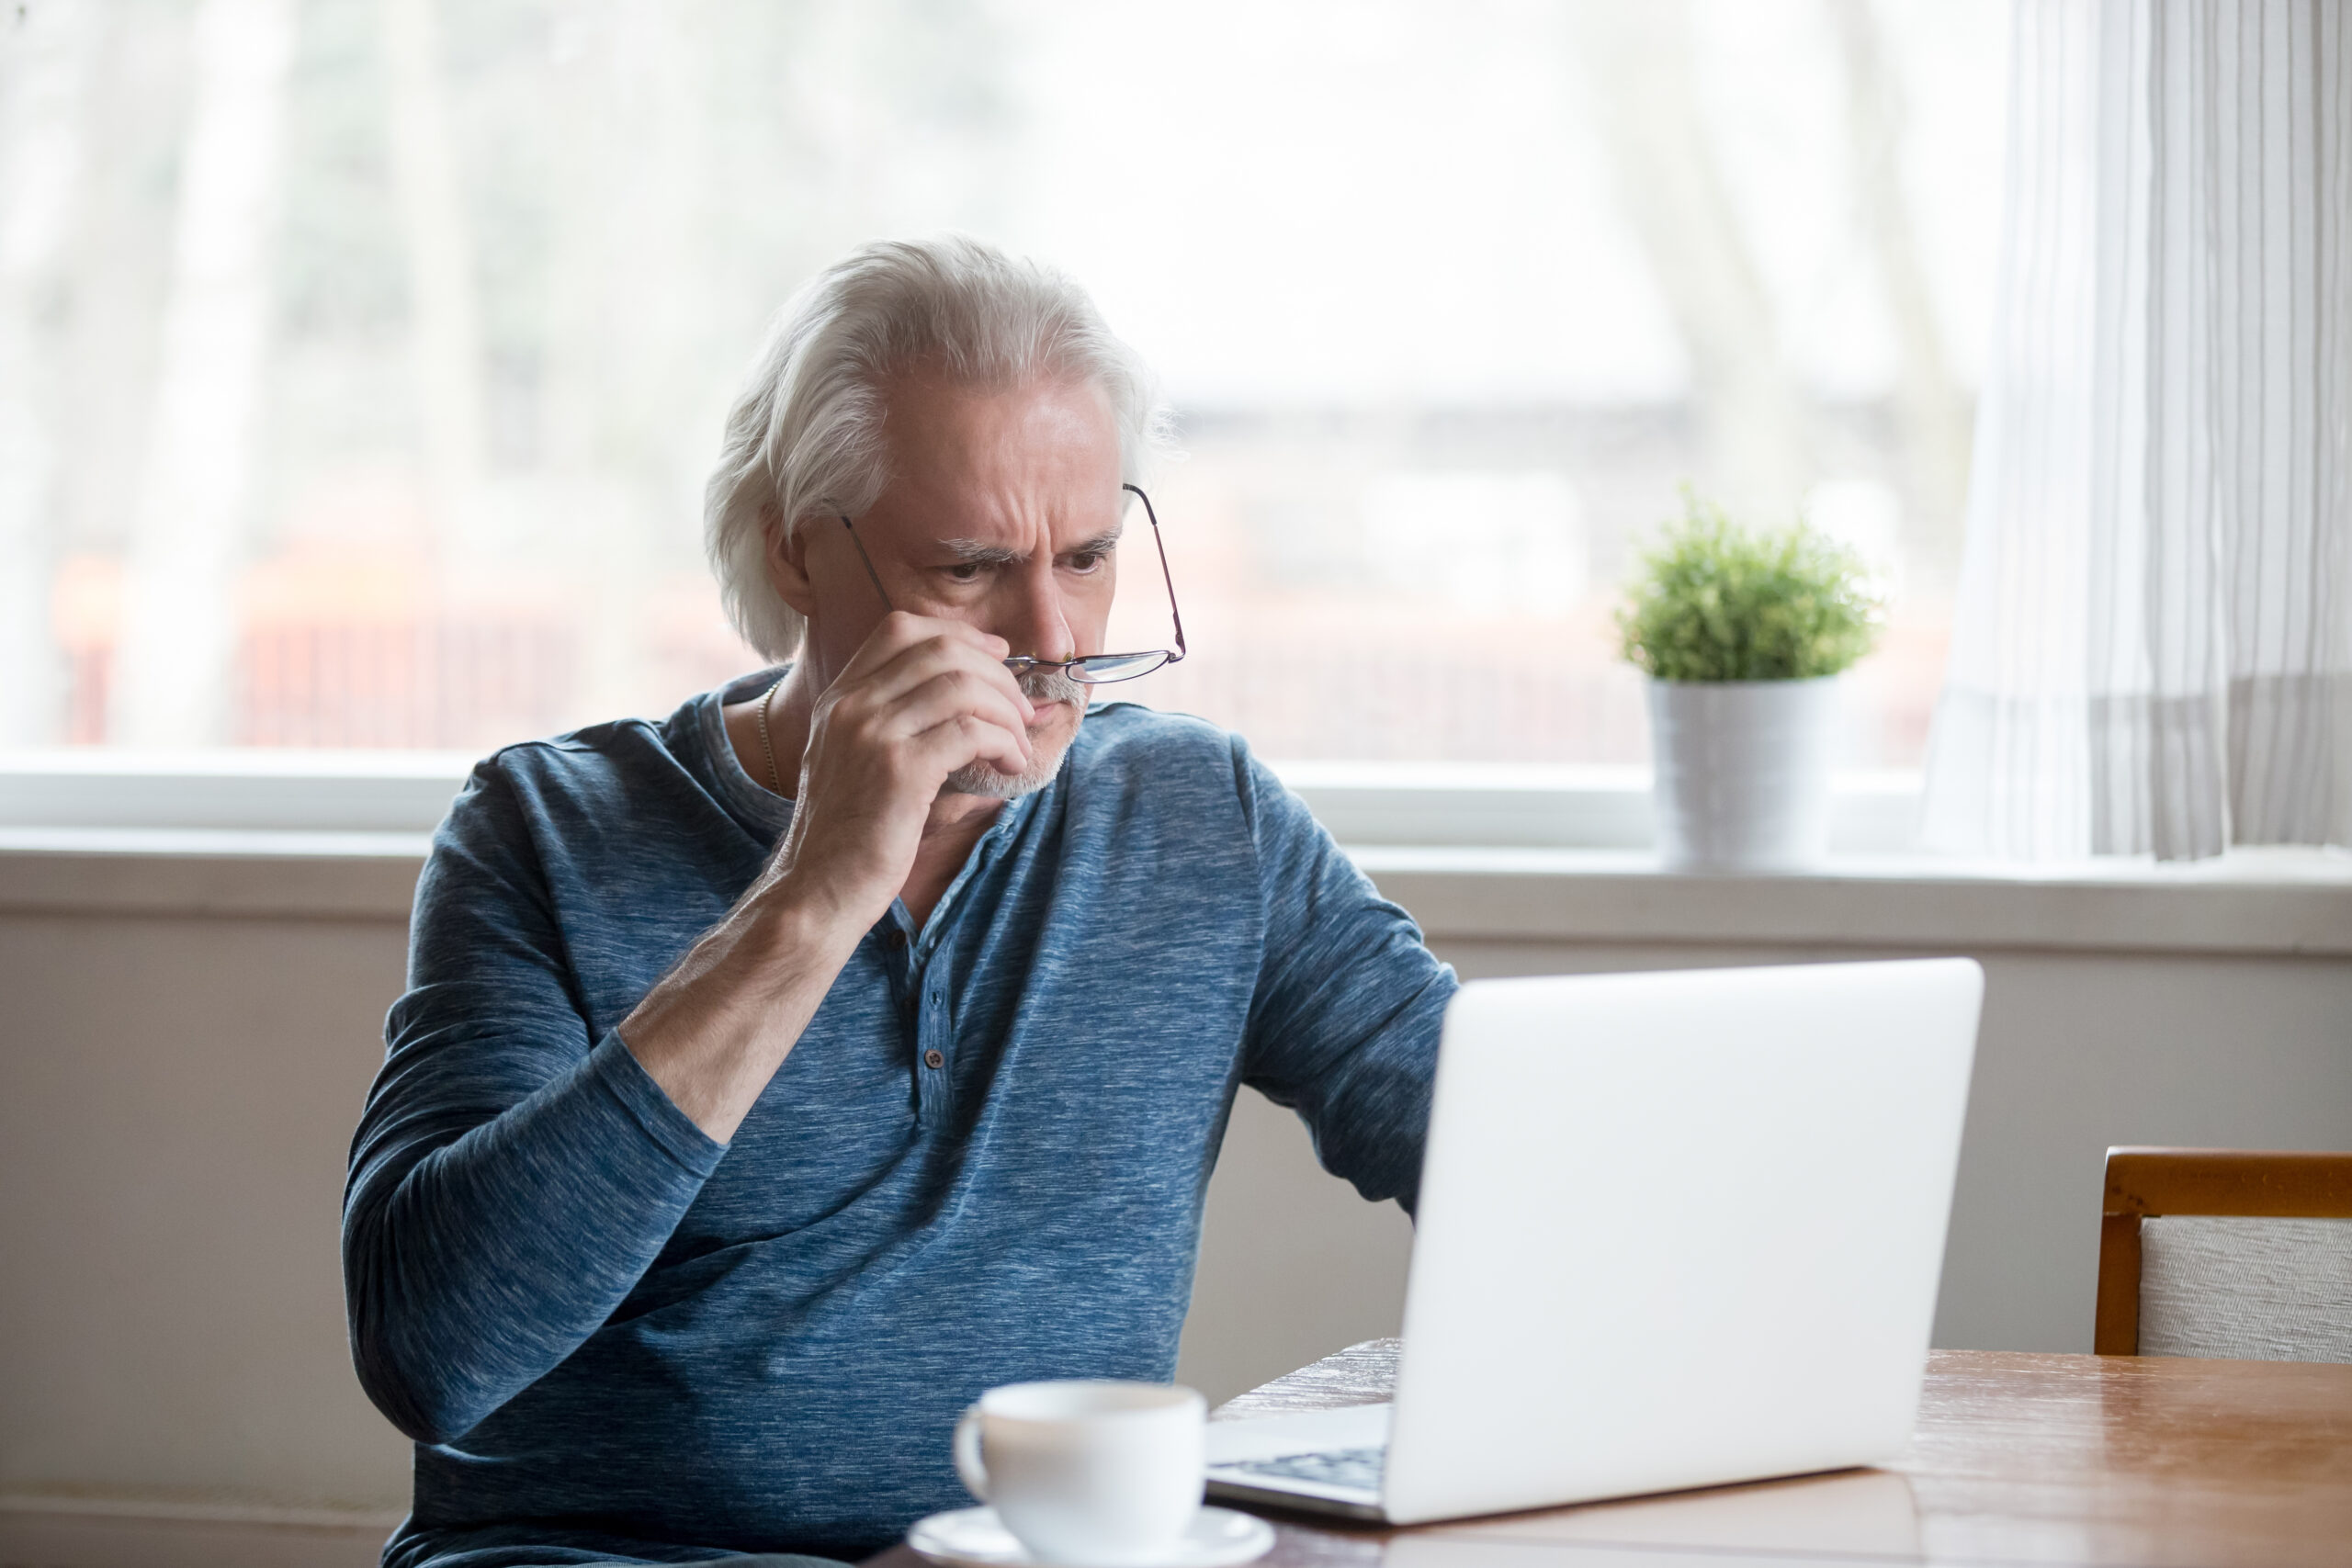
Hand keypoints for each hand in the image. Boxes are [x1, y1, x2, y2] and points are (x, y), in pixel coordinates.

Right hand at [765, 611, 1036, 929]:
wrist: (818, 890)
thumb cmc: (849, 836)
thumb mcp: (855, 762)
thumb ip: (895, 723)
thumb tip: (977, 696)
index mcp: (838, 698)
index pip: (901, 629)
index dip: (960, 635)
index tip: (997, 656)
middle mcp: (850, 705)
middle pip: (940, 649)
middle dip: (996, 672)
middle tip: (1020, 707)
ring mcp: (871, 734)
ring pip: (962, 686)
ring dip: (1006, 710)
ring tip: (1018, 743)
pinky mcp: (900, 769)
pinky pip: (970, 731)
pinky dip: (1003, 742)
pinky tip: (1008, 764)